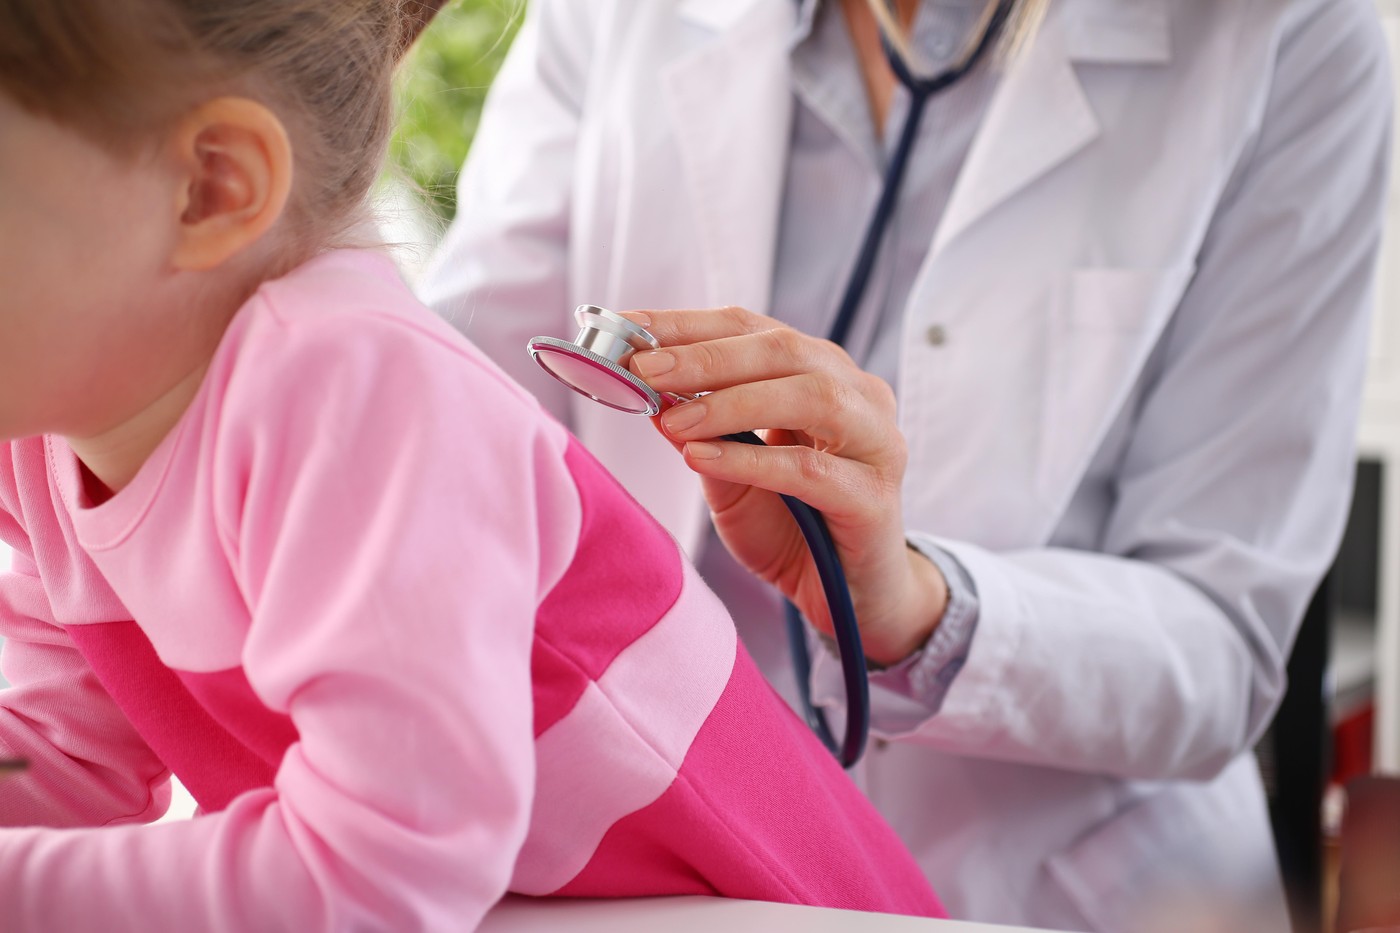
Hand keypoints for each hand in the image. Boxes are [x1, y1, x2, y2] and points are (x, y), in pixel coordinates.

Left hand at [622, 306, 947, 666]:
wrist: (848, 596)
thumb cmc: (791, 526)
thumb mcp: (729, 474)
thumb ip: (698, 430)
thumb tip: (645, 387)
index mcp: (821, 372)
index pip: (751, 328)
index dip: (688, 324)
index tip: (628, 326)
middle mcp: (858, 394)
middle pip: (783, 350)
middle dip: (705, 356)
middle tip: (645, 368)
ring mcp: (876, 442)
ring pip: (808, 397)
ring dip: (731, 403)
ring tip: (673, 419)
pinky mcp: (874, 497)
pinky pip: (809, 469)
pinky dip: (751, 460)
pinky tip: (702, 459)